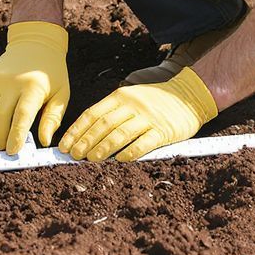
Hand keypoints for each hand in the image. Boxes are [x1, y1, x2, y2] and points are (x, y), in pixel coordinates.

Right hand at [0, 21, 69, 153]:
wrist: (34, 42)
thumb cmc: (51, 73)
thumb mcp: (61, 94)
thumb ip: (53, 119)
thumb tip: (44, 142)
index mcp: (32, 86)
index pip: (21, 116)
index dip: (15, 136)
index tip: (13, 152)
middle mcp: (10, 82)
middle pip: (1, 117)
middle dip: (2, 138)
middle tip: (6, 150)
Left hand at [58, 67, 217, 162]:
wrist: (189, 94)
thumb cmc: (155, 99)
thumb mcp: (131, 97)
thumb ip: (113, 111)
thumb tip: (87, 134)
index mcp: (120, 96)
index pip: (92, 114)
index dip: (76, 131)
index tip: (65, 145)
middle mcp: (132, 105)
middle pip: (102, 124)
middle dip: (85, 141)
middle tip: (74, 155)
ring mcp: (148, 117)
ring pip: (120, 133)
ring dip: (102, 148)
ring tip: (91, 160)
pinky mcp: (164, 130)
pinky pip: (144, 142)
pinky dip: (130, 151)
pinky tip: (119, 160)